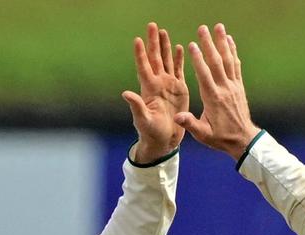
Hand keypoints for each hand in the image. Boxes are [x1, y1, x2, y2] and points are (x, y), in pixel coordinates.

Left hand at [123, 22, 188, 163]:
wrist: (165, 140)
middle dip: (153, 42)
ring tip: (163, 31)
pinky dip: (178, 59)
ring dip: (165, 46)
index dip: (140, 54)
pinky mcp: (179, 89)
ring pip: (166, 61)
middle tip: (152, 25)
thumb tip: (125, 94)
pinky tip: (179, 47)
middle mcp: (158, 84)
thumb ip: (136, 106)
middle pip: (155, 58)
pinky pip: (178, 70)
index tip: (137, 40)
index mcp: (149, 89)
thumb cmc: (151, 132)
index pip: (144, 67)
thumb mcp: (142, 120)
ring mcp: (168, 85)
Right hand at [175, 23, 261, 159]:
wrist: (243, 139)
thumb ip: (190, 124)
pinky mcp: (239, 86)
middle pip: (216, 62)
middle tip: (203, 28)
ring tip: (218, 27)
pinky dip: (233, 51)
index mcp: (213, 98)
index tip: (193, 45)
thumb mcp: (203, 135)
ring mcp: (233, 86)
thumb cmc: (220, 137)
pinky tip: (230, 40)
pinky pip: (236, 65)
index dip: (198, 59)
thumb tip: (177, 117)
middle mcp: (224, 89)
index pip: (204, 75)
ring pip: (228, 60)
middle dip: (209, 44)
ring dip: (222, 42)